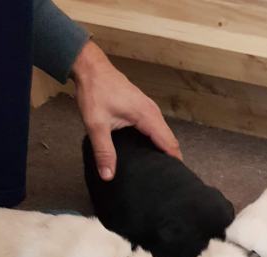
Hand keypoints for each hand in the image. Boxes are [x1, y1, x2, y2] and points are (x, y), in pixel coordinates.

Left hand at [72, 40, 181, 179]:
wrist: (90, 68)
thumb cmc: (94, 91)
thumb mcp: (96, 125)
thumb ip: (104, 151)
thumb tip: (108, 175)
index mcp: (147, 116)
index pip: (169, 143)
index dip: (174, 162)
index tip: (176, 178)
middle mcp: (153, 111)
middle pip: (170, 140)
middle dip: (172, 158)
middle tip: (169, 178)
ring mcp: (149, 108)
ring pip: (165, 133)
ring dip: (166, 149)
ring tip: (163, 169)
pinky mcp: (143, 108)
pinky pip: (157, 128)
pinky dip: (159, 140)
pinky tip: (151, 151)